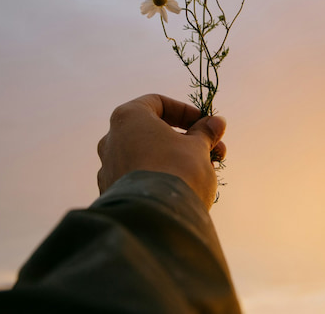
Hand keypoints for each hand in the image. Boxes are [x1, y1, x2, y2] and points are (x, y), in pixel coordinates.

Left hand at [97, 94, 227, 208]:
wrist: (155, 220)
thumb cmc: (177, 171)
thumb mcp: (198, 148)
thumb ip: (205, 132)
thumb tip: (216, 122)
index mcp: (128, 118)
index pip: (158, 103)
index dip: (185, 112)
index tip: (206, 124)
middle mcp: (111, 140)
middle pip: (152, 131)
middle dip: (185, 138)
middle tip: (213, 149)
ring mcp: (108, 168)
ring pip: (146, 156)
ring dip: (174, 158)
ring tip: (204, 171)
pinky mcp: (110, 194)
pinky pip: (138, 178)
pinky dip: (159, 177)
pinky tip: (181, 189)